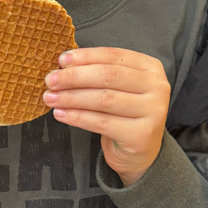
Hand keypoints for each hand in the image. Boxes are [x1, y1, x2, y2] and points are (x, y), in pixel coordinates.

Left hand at [42, 47, 170, 185]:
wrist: (141, 152)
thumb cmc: (124, 113)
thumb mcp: (118, 87)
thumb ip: (98, 73)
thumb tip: (63, 66)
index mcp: (151, 67)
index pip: (113, 55)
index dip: (85, 57)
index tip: (61, 61)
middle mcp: (157, 86)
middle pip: (108, 76)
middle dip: (74, 77)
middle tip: (50, 80)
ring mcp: (153, 111)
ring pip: (104, 99)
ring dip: (72, 97)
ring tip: (50, 98)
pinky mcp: (141, 135)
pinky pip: (102, 122)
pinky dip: (77, 117)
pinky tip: (61, 114)